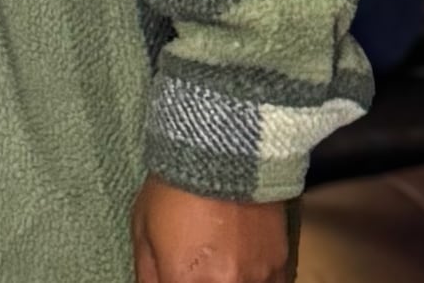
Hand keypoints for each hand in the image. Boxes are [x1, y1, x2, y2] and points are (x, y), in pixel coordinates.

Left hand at [132, 177, 294, 282]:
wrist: (221, 154)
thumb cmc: (175, 188)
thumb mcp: (143, 229)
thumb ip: (147, 274)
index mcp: (185, 280)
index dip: (173, 282)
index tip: (173, 274)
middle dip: (198, 279)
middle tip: (196, 265)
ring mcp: (257, 279)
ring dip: (229, 279)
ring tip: (218, 261)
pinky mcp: (280, 267)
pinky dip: (252, 280)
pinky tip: (239, 266)